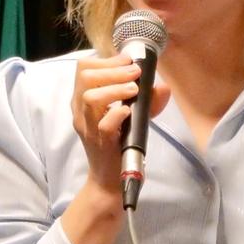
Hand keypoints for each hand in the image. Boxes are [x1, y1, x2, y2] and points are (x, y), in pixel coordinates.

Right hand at [70, 52, 170, 197]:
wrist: (111, 182)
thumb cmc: (119, 146)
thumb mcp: (132, 118)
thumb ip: (145, 101)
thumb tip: (162, 86)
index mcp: (83, 102)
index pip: (83, 69)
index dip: (106, 61)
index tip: (128, 61)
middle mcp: (81, 113)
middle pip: (86, 78)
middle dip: (113, 70)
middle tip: (134, 73)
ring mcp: (89, 129)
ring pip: (90, 98)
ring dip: (115, 88)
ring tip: (134, 90)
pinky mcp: (101, 144)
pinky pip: (104, 125)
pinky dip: (117, 113)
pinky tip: (128, 111)